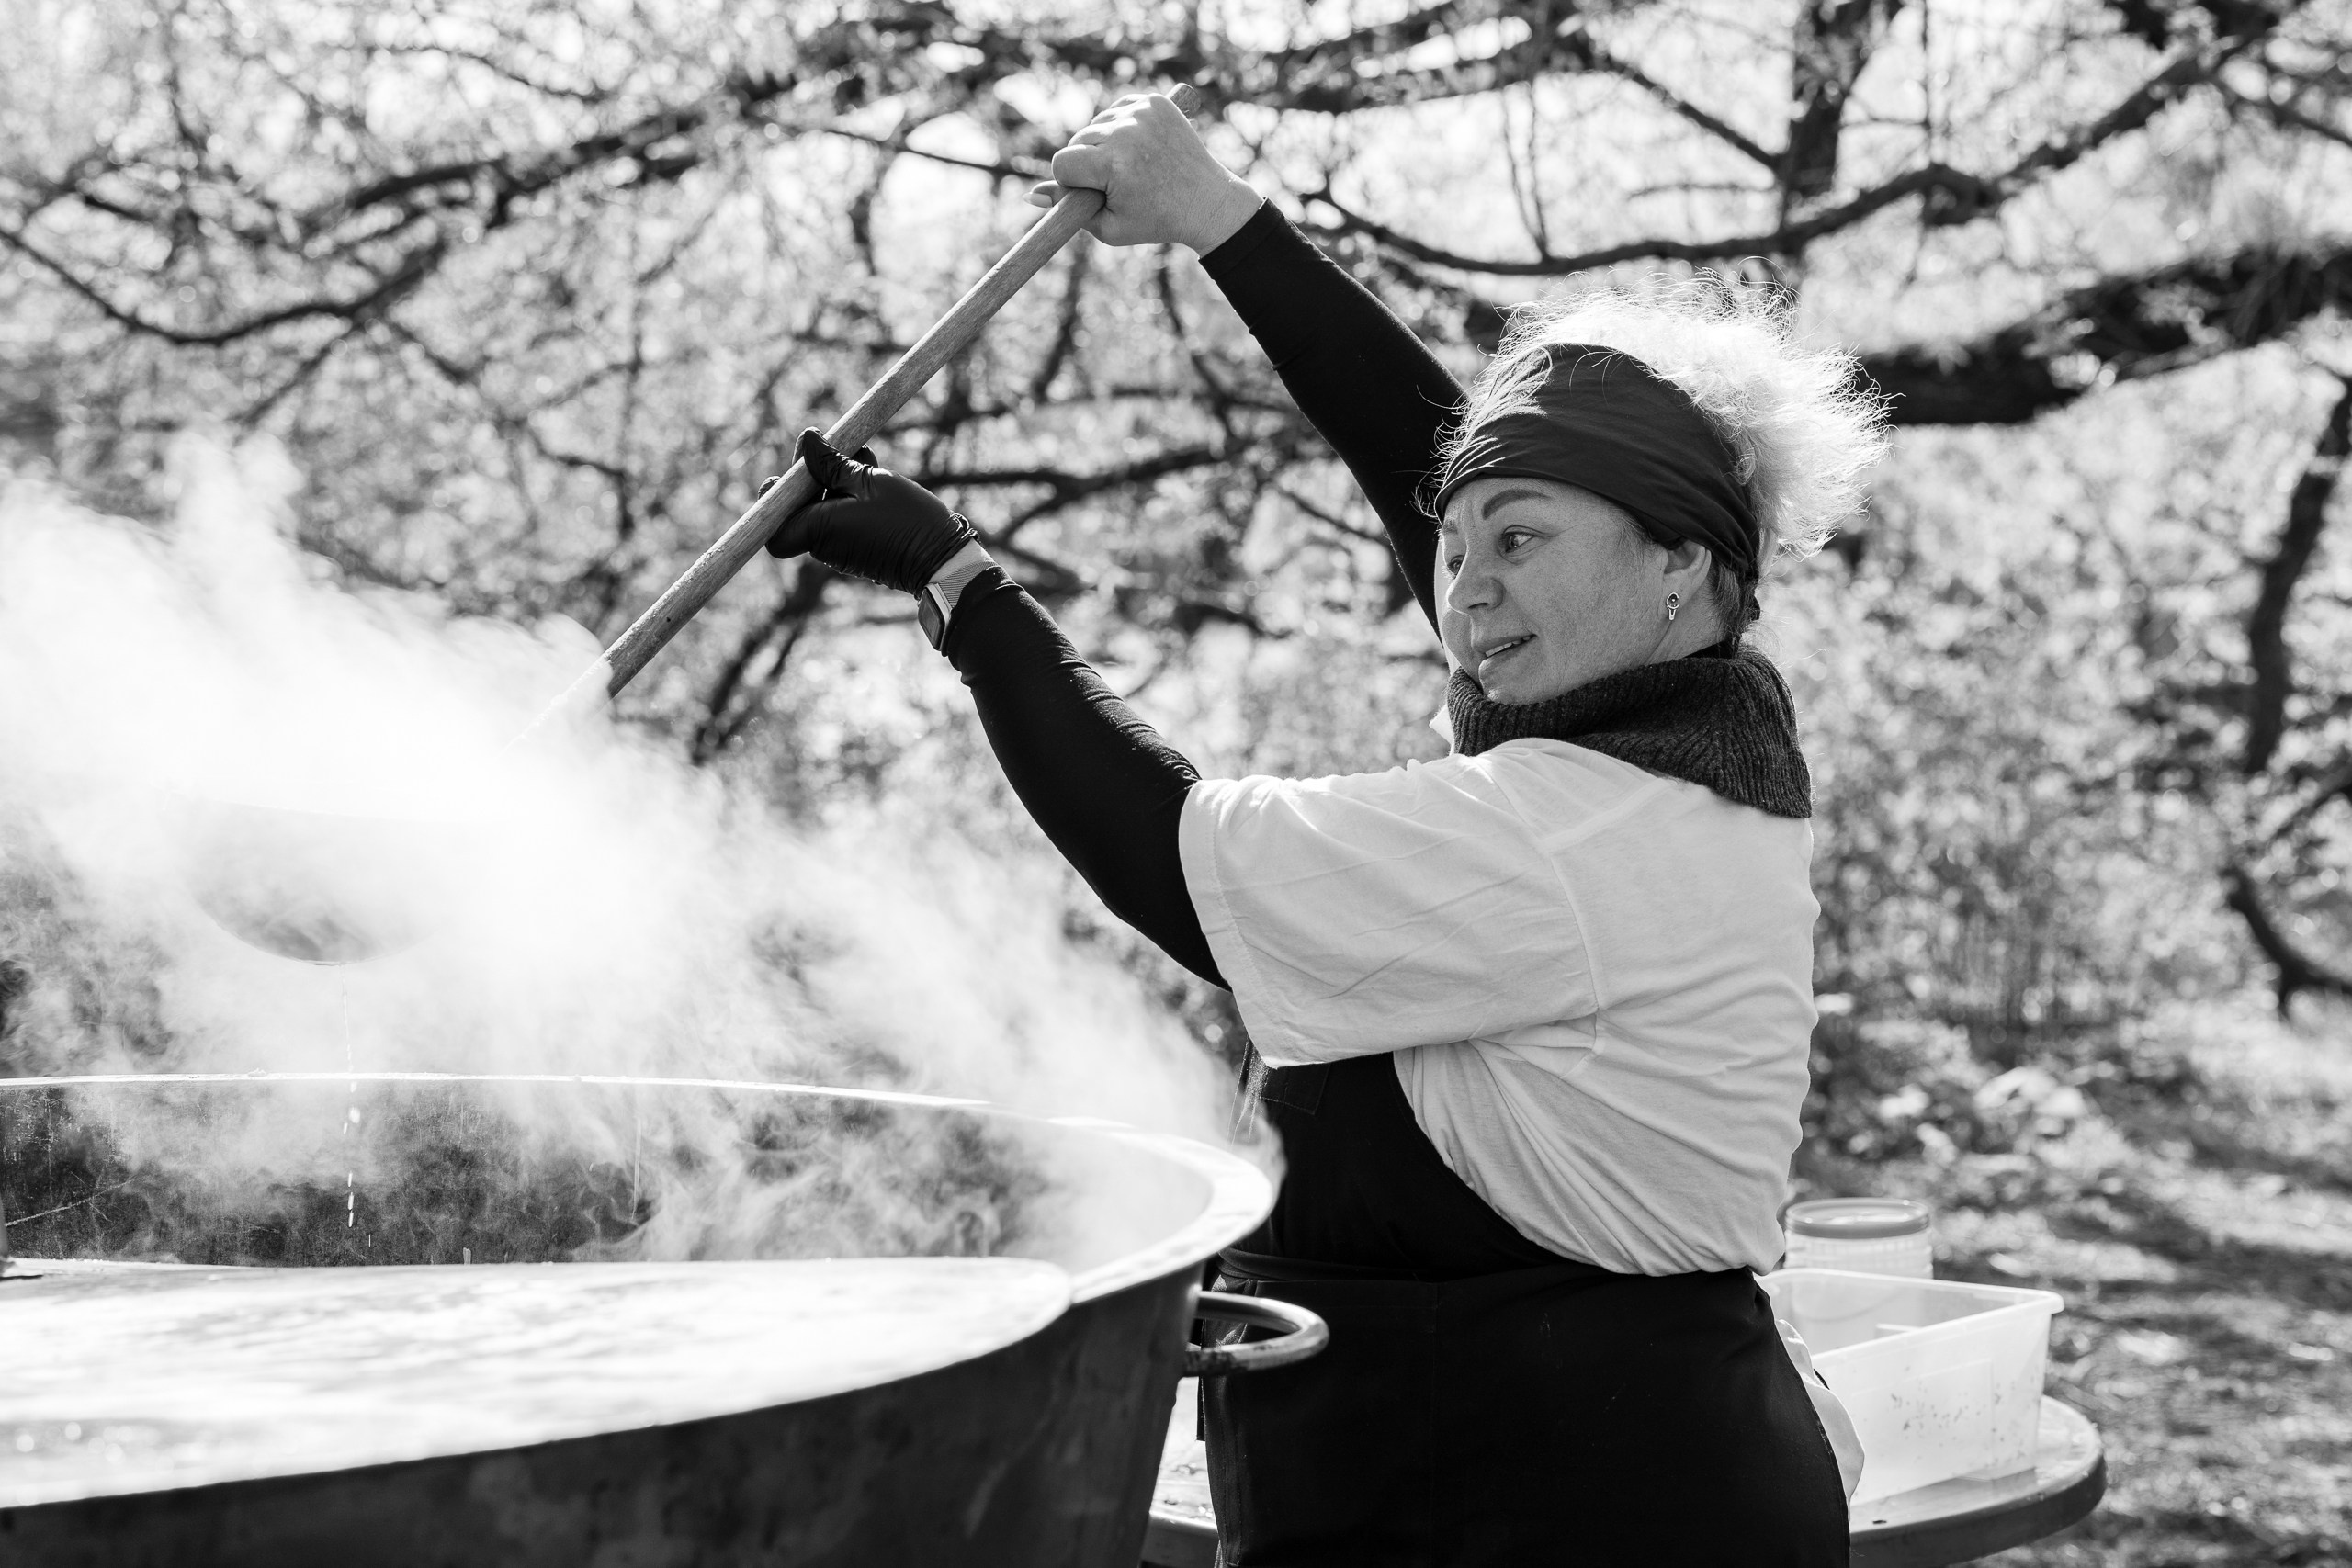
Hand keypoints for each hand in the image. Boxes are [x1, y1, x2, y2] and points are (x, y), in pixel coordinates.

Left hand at [763, 430, 979, 594]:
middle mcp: (825, 546)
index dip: (773, 501)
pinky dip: (850, 494)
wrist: (942, 559)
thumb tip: (808, 442)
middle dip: (810, 475)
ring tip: (861, 451)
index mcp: (819, 530)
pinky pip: (843, 517)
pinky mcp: (859, 549)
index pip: (773, 526)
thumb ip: (833, 463)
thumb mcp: (869, 479)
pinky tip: (871, 469)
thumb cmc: (907, 519)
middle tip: (826, 443)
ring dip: (835, 479)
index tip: (789, 473)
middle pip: (799, 509)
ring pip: (823, 509)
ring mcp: (842, 549)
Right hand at [1025, 92, 1261, 252]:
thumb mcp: (1107, 225)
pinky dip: (1120, 128)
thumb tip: (1030, 197)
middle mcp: (1127, 132)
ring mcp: (1143, 112)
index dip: (1071, 183)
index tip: (1092, 193)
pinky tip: (1138, 147)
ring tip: (1129, 166)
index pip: (1063, 164)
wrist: (1206, 201)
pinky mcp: (1154, 101)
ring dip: (1103, 145)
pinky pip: (1117, 110)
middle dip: (1087, 164)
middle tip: (1117, 183)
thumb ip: (1066, 208)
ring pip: (1096, 125)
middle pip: (1077, 142)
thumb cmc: (1154, 220)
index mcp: (1114, 164)